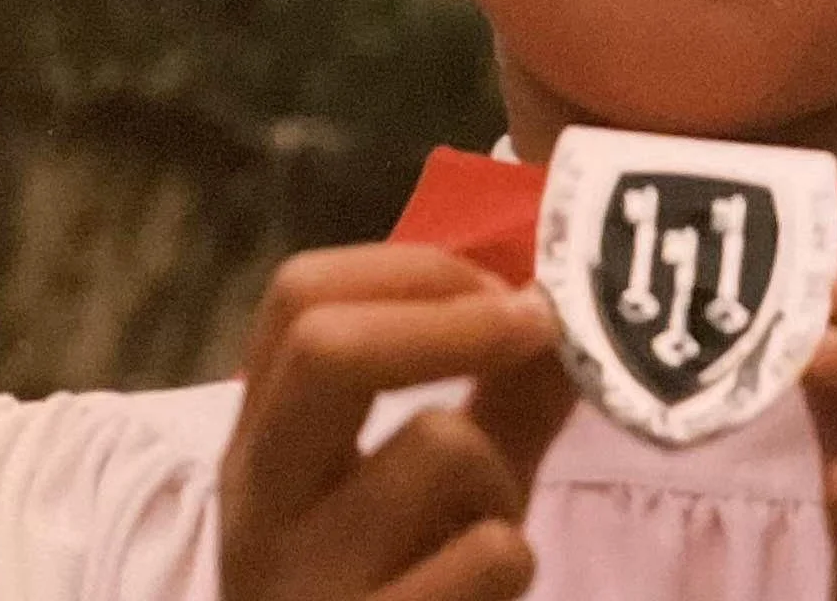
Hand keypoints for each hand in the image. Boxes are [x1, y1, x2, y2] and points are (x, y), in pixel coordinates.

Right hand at [218, 244, 573, 600]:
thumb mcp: (447, 485)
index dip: (413, 269)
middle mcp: (260, 502)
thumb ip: (505, 391)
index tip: (499, 287)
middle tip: (537, 326)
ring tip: (486, 528)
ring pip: (438, 445)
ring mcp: (299, 581)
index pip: (298, 296)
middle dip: (458, 319)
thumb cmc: (407, 592)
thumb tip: (576, 293)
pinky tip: (480, 599)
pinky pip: (485, 555)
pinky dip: (511, 560)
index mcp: (265, 440)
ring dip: (502, 475)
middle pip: (328, 345)